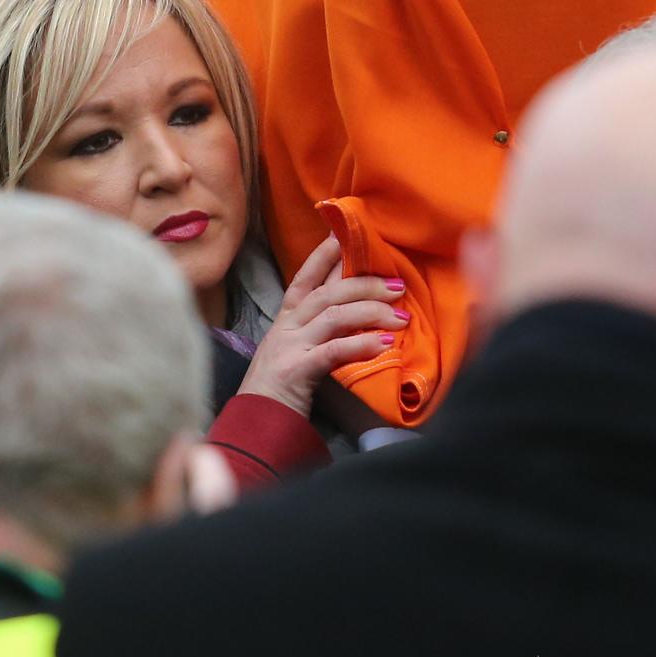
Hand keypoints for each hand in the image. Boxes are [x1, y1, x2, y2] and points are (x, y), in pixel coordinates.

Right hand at [238, 236, 407, 418]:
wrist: (255, 423)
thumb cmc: (279, 388)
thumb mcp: (296, 349)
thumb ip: (320, 328)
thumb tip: (359, 309)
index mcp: (285, 318)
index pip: (306, 276)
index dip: (326, 253)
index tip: (347, 233)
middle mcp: (286, 326)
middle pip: (328, 293)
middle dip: (365, 285)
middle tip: (399, 287)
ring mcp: (290, 346)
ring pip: (333, 317)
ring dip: (370, 313)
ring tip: (401, 318)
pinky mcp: (296, 370)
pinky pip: (333, 351)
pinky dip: (361, 345)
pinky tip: (385, 345)